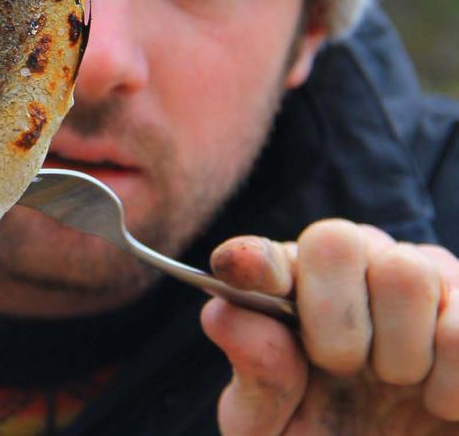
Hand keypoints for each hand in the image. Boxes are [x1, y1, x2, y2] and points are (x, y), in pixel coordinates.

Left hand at [200, 219, 458, 434]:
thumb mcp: (275, 429)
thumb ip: (256, 375)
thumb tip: (222, 313)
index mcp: (291, 290)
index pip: (263, 256)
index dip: (253, 261)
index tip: (241, 271)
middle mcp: (355, 267)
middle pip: (338, 240)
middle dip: (335, 318)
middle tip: (345, 369)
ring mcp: (424, 279)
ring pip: (405, 272)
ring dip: (399, 352)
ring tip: (399, 385)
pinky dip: (450, 381)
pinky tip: (440, 401)